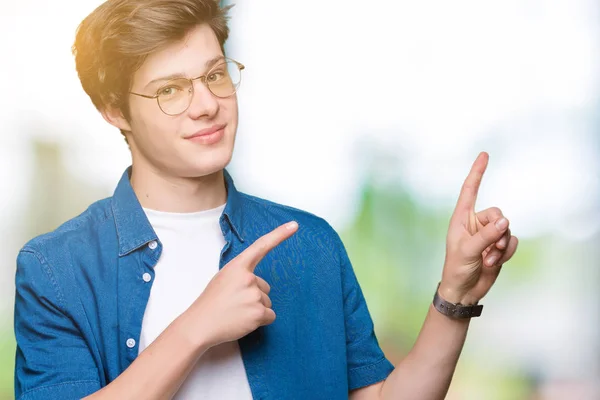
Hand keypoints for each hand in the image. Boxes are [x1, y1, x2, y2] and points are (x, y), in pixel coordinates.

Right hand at [184, 221, 298, 347]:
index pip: (262, 246)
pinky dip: (260, 320)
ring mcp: (254, 295)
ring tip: (236, 312)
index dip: (280, 235)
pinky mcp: (258, 312)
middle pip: (265, 287)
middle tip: (234, 303)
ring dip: (256, 309)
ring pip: (267, 302)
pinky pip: (270, 316)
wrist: (200, 325)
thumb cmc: (211, 302)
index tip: (294, 225)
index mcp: (238, 266)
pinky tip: (244, 321)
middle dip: (254, 296)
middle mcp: (248, 277)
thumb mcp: (224, 278)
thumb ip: (241, 275)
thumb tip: (256, 285)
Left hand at [439, 152, 518, 304]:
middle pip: (497, 213)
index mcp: (461, 218)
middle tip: (490, 248)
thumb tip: (505, 220)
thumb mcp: (468, 250)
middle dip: (498, 230)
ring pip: (507, 228)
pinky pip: (512, 241)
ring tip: (488, 259)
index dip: (477, 172)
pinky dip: (506, 252)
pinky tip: (494, 263)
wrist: (465, 290)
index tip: (484, 154)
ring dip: (501, 246)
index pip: (470, 190)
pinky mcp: (498, 245)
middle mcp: (475, 223)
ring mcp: (488, 234)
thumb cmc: (457, 268)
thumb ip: (486, 235)